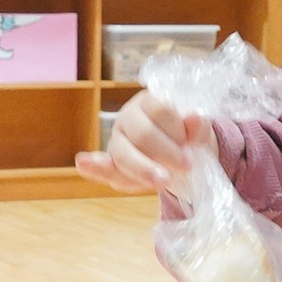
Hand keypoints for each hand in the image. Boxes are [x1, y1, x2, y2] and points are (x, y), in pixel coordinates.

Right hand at [75, 92, 216, 192]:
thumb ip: (197, 126)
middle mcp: (129, 117)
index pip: (160, 109)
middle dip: (166, 152)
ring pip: (124, 154)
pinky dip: (94, 167)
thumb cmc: (187, 137)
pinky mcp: (113, 164)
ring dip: (144, 169)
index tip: (191, 142)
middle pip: (143, 133)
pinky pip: (103, 167)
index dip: (176, 128)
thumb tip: (195, 118)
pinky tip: (83, 163)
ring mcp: (118, 140)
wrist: (180, 155)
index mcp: (149, 101)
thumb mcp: (198, 130)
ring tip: (164, 180)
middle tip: (187, 166)